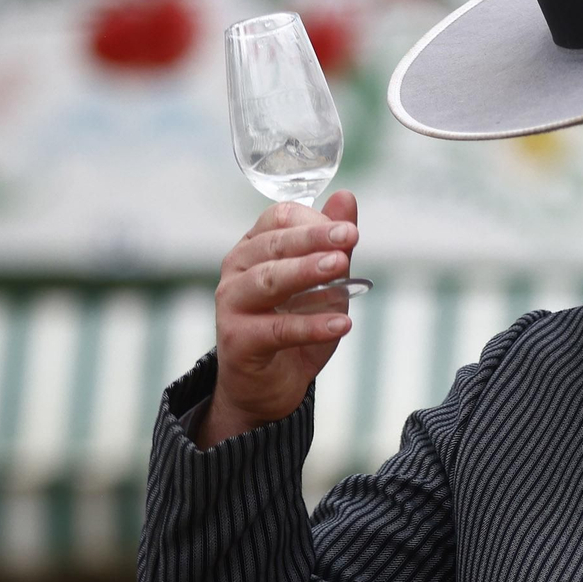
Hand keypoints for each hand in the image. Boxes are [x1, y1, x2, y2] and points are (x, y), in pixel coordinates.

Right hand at [201, 190, 360, 447]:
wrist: (268, 385)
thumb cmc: (295, 324)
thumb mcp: (324, 282)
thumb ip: (334, 243)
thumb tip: (346, 196)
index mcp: (255, 246)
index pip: (279, 218)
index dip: (314, 220)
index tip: (348, 229)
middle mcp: (237, 269)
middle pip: (273, 245)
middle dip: (313, 238)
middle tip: (350, 236)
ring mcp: (231, 303)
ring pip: (268, 280)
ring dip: (306, 271)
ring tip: (341, 267)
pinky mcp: (237, 339)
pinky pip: (277, 329)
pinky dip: (312, 325)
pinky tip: (342, 324)